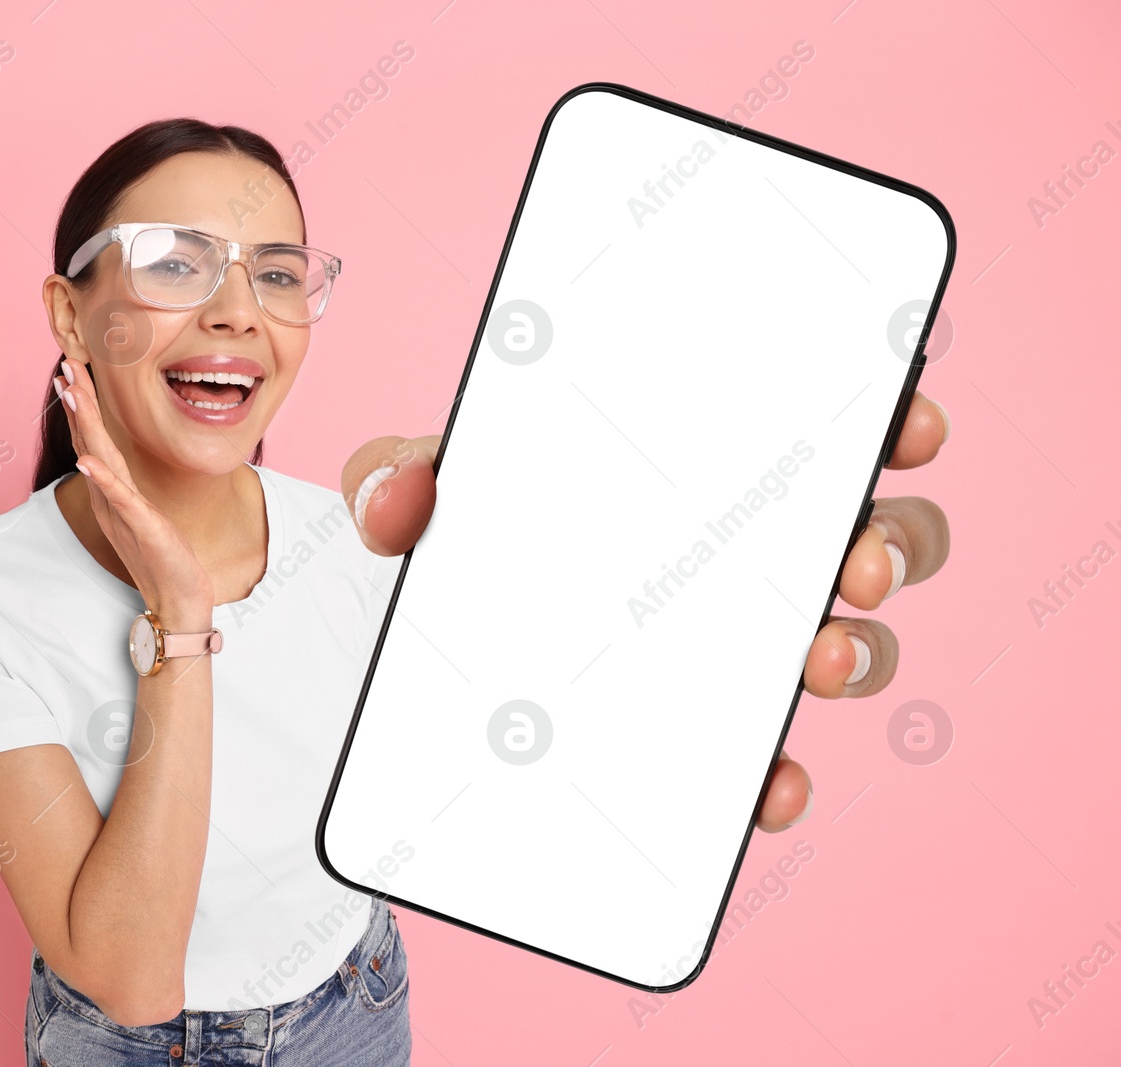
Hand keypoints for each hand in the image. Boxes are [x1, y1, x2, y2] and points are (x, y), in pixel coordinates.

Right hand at [55, 359, 213, 617]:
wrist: (177, 597)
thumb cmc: (162, 557)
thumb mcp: (143, 515)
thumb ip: (126, 492)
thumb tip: (115, 470)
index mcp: (112, 490)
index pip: (93, 440)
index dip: (83, 406)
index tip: (73, 371)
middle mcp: (110, 497)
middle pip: (89, 440)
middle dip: (78, 401)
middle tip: (67, 364)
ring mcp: (121, 510)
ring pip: (99, 459)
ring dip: (84, 425)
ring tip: (71, 394)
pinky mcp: (139, 526)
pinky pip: (117, 498)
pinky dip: (101, 478)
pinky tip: (87, 460)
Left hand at [343, 391, 951, 832]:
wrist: (438, 654)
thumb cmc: (467, 543)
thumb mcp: (427, 497)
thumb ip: (396, 475)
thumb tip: (398, 502)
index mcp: (702, 470)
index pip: (818, 431)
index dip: (885, 421)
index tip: (905, 424)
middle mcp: (743, 554)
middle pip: (869, 538)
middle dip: (890, 546)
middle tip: (855, 563)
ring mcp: (736, 647)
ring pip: (848, 643)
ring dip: (859, 653)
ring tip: (816, 662)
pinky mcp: (708, 736)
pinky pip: (771, 757)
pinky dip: (780, 776)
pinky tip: (765, 787)